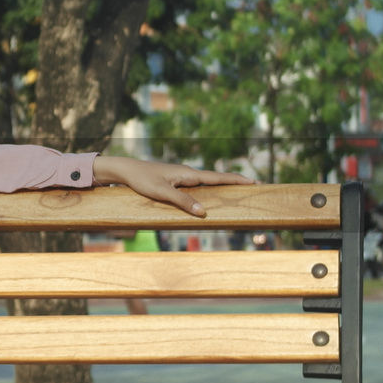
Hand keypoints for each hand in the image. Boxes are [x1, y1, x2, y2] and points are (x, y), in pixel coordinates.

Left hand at [91, 156, 253, 216]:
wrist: (127, 170)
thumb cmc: (142, 180)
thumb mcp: (162, 193)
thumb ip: (182, 202)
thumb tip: (204, 212)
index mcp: (188, 174)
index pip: (218, 177)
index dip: (237, 180)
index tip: (254, 182)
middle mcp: (189, 173)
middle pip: (217, 178)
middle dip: (236, 182)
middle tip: (255, 186)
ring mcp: (183, 177)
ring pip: (208, 182)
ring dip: (224, 185)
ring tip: (240, 191)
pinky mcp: (177, 181)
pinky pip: (199, 186)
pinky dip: (211, 189)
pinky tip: (213, 195)